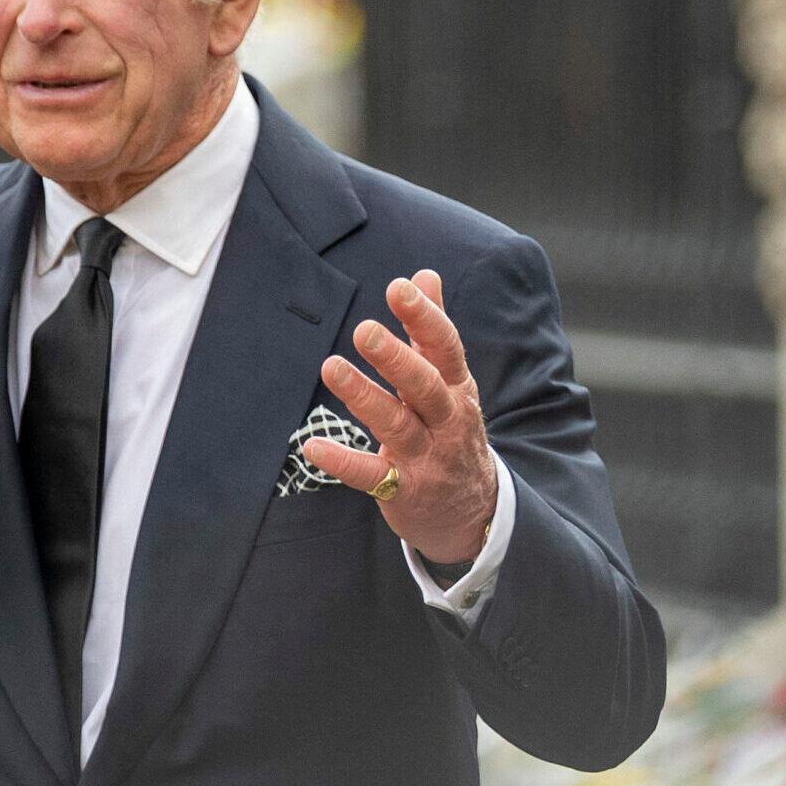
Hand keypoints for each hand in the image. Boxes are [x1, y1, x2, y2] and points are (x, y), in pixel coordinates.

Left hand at [303, 271, 499, 564]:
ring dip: (363, 396)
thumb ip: (432, 331)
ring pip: (396, 425)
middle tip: (364, 330)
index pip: (444, 348)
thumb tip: (425, 275)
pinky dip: (343, 461)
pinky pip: (372, 475)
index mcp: (456, 388)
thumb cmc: (451, 431)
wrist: (472, 511)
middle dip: (395, 358)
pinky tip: (313, 446)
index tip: (399, 288)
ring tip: (331, 367)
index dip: (424, 317)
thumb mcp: (451, 382)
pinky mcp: (402, 489)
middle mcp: (446, 420)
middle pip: (424, 386)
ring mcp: (426, 457)